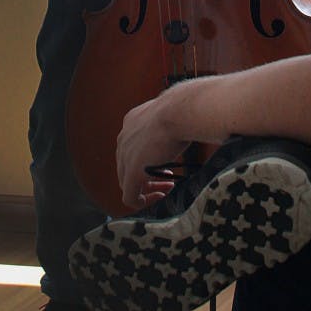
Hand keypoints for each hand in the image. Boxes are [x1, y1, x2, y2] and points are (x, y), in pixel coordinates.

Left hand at [116, 93, 189, 210]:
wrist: (179, 112)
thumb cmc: (183, 109)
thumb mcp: (171, 113)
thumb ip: (169, 122)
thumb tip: (186, 122)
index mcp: (132, 121)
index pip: (132, 147)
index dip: (149, 158)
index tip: (166, 165)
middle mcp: (124, 138)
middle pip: (127, 166)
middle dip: (147, 175)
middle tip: (167, 181)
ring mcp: (125, 157)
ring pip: (127, 182)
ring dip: (146, 189)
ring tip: (166, 190)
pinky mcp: (131, 174)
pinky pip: (130, 197)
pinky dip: (142, 201)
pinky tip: (160, 197)